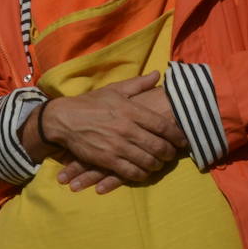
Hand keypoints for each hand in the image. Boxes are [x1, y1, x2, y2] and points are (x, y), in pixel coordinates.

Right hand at [38, 73, 185, 183]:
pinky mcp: (107, 160)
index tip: (183, 139)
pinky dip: (142, 174)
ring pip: (148, 161)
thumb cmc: (91, 103)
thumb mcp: (114, 89)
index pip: (162, 126)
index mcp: (130, 110)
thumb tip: (158, 75)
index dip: (177, 135)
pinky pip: (132, 172)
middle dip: (170, 153)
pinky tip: (144, 171)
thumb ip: (138, 84)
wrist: (64, 119)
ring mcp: (117, 146)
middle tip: (173, 153)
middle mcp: (126, 129)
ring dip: (158, 164)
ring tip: (160, 163)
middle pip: (159, 146)